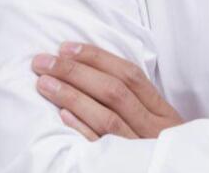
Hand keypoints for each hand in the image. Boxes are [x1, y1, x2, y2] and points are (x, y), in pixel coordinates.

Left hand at [30, 42, 183, 140]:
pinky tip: (62, 115)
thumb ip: (138, 102)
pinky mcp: (122, 167)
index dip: (98, 58)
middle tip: (45, 60)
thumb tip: (98, 73)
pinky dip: (83, 129)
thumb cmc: (164, 150)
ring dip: (72, 95)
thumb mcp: (161, 123)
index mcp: (160, 110)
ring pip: (106, 116)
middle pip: (114, 92)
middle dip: (77, 72)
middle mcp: (151, 126)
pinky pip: (102, 147)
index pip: (128, 75)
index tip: (68, 47)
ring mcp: (137, 147)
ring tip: (44, 82)